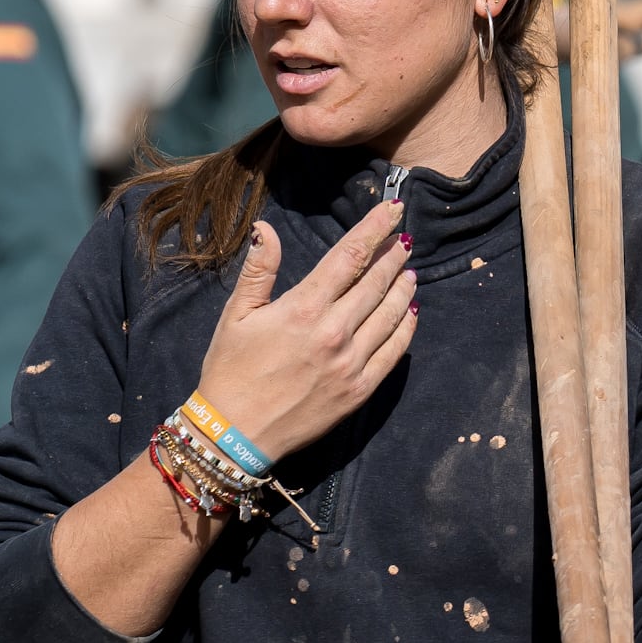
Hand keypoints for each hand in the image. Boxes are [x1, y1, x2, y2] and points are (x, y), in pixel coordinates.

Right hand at [194, 201, 415, 463]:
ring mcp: (352, 362)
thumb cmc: (230, 370)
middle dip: (394, 254)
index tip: (394, 209)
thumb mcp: (236, 315)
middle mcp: (334, 332)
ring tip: (410, 268)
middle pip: (377, 281)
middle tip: (406, 237)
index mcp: (303, 309)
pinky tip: (411, 310)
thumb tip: (268, 228)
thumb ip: (258, 270)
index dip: (375, 228)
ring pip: (392, 313)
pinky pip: (395, 350)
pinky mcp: (361, 389)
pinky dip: (407, 326)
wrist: (235, 433)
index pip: (350, 256)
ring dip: (404, 286)